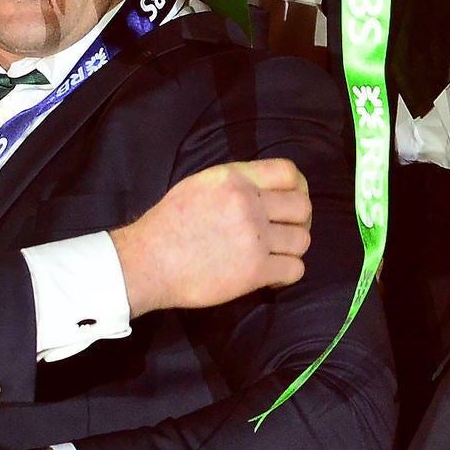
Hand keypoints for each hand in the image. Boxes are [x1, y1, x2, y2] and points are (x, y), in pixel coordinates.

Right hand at [111, 157, 311, 314]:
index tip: (291, 204)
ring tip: (274, 257)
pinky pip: (294, 269)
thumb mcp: (199, 185)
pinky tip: (271, 277)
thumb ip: (234, 183)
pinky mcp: (254, 271)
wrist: (148, 262)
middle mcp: (248, 203)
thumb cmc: (167, 225)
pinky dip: (286, 275)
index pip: (288, 172)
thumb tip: (264, 190)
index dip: (297, 188)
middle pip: (302, 206)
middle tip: (283, 234)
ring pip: (301, 240)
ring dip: (291, 249)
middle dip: (297, 221)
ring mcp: (254, 237)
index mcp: (234, 179)